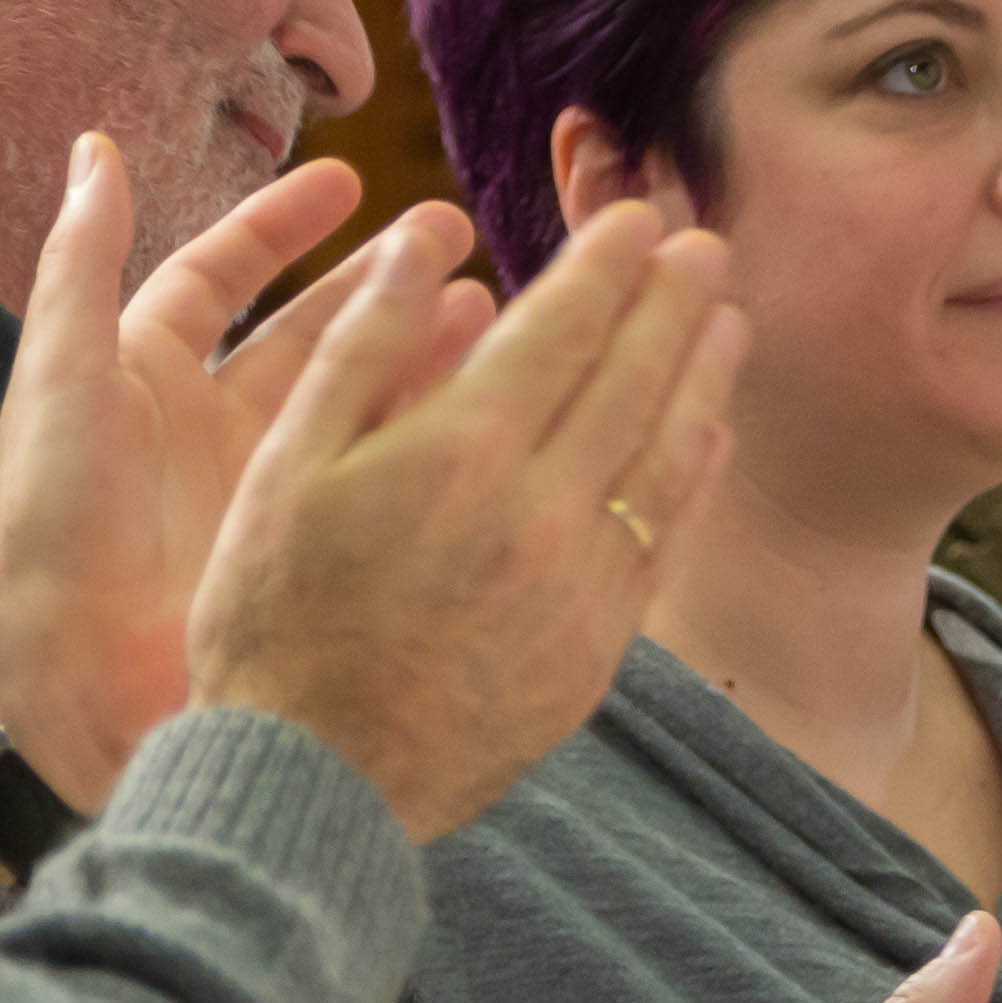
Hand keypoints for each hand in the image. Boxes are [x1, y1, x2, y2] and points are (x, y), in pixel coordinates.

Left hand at [0, 144, 501, 810]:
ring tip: (487, 303)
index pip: (222, 274)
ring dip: (415, 346)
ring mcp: (260, 486)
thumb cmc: (55, 519)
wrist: (69, 676)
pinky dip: (421, 431)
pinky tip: (479, 396)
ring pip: (351, 394)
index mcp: (147, 371)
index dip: (282, 225)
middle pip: (307, 328)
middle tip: (454, 234)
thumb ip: (83, 259)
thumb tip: (95, 148)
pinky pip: (371, 473)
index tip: (349, 183)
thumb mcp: (66, 371)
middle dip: (376, 279)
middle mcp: (209, 423)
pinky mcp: (300, 543)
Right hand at [188, 197, 739, 841]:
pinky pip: (662, 542)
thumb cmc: (273, 616)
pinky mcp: (596, 650)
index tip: (641, 220)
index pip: (565, 327)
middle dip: (674, 302)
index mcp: (461, 452)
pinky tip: (706, 435)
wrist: (313, 782)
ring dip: (702, 377)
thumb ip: (363, 347)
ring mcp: (580, 585)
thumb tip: (422, 242)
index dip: (609, 265)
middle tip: (706, 246)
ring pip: (665, 454)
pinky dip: (691, 476)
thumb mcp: (288, 466)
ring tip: (727, 321)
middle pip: (632, 378)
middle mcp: (539, 511)